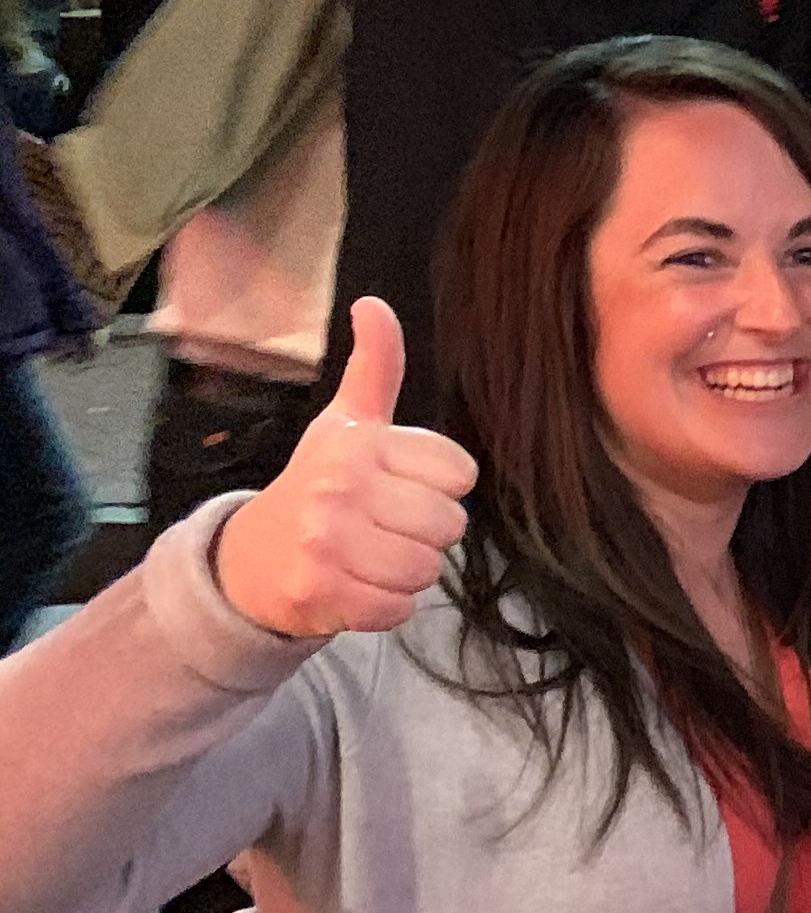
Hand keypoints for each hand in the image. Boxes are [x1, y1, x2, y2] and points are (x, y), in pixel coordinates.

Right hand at [212, 302, 475, 636]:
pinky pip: (398, 609)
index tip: (394, 488)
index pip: (460, 474)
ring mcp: (326, 541)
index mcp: (357, 443)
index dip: (436, 488)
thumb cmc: (316, 487)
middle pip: (450, 525)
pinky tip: (353, 587)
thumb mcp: (346, 422)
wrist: (249, 559)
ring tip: (366, 557)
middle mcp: (339, 486)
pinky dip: (384, 607)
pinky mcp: (320, 592)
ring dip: (405, 573)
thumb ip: (375, 367)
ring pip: (427, 569)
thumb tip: (374, 303)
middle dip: (423, 534)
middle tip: (379, 528)